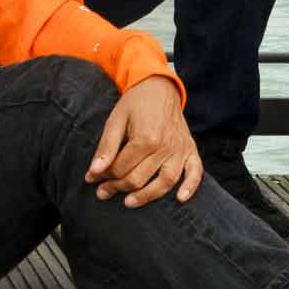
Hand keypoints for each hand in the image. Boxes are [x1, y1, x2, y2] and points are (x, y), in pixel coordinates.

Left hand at [87, 74, 201, 206]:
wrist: (159, 86)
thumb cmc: (135, 103)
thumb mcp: (115, 120)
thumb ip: (106, 147)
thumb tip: (94, 172)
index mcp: (145, 138)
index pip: (121, 168)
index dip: (104, 175)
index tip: (93, 178)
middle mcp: (165, 146)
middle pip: (139, 177)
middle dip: (117, 187)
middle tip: (103, 192)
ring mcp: (180, 149)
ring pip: (165, 182)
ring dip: (147, 196)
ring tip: (129, 202)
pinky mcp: (190, 149)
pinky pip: (195, 172)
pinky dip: (191, 187)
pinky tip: (181, 199)